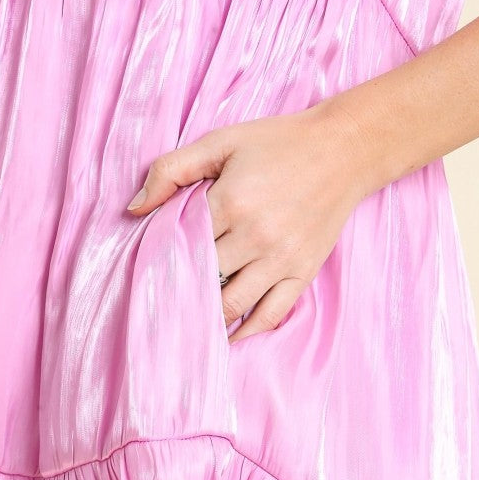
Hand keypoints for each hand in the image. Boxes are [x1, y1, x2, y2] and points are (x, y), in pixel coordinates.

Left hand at [126, 103, 366, 343]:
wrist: (344, 149)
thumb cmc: (279, 142)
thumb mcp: (221, 142)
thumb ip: (172, 170)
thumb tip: (135, 210)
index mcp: (230, 202)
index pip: (181, 243)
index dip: (162, 257)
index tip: (146, 270)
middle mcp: (255, 236)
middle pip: (203, 277)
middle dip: (180, 289)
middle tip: (159, 302)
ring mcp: (281, 259)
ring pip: (232, 303)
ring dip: (207, 317)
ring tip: (186, 325)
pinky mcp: (302, 272)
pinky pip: (271, 314)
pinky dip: (247, 330)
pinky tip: (228, 338)